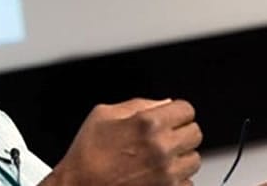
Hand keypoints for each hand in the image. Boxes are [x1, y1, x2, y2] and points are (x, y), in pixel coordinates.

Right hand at [42, 98, 202, 185]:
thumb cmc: (87, 153)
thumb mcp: (103, 115)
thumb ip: (137, 104)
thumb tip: (164, 103)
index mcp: (147, 123)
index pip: (186, 109)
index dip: (176, 112)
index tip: (169, 117)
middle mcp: (162, 147)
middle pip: (195, 133)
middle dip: (180, 132)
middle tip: (163, 137)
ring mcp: (168, 173)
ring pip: (194, 159)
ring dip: (180, 156)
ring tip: (156, 158)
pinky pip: (188, 181)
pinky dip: (175, 178)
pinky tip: (155, 174)